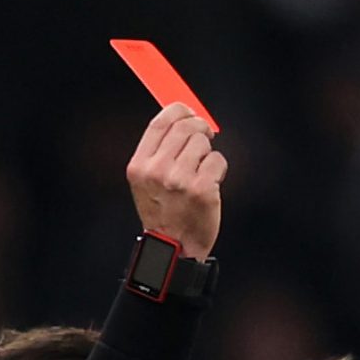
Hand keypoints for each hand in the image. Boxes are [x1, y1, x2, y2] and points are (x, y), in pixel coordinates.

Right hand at [127, 103, 224, 258]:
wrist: (173, 248)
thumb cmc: (163, 213)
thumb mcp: (146, 182)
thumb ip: (157, 152)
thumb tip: (180, 117)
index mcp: (139, 166)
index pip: (160, 122)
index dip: (179, 111)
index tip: (189, 112)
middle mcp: (157, 171)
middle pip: (185, 128)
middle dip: (200, 128)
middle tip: (206, 135)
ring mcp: (180, 181)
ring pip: (203, 143)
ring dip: (208, 152)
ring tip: (202, 170)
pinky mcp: (202, 191)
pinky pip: (218, 161)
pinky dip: (219, 169)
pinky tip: (212, 182)